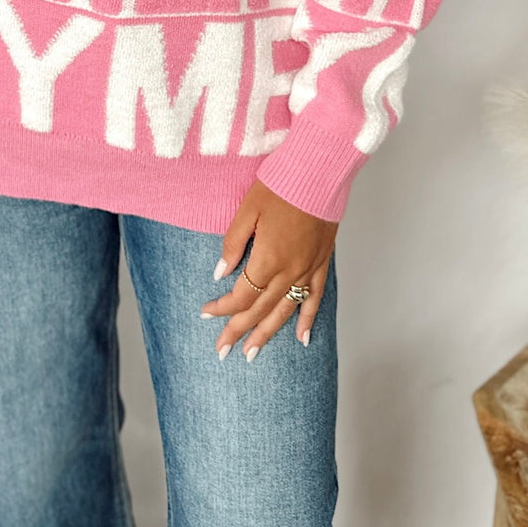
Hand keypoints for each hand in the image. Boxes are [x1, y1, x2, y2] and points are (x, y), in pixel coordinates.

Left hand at [200, 179, 337, 360]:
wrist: (318, 172)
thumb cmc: (279, 185)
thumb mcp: (247, 210)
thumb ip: (233, 244)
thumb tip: (220, 273)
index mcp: (267, 259)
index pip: (240, 295)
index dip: (222, 307)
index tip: (206, 313)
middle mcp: (288, 271)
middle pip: (259, 310)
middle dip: (238, 331)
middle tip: (223, 351)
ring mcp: (307, 269)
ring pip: (285, 311)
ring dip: (267, 334)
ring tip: (252, 354)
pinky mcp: (321, 263)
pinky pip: (315, 299)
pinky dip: (308, 320)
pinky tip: (302, 338)